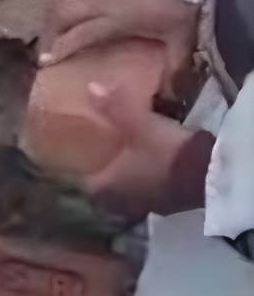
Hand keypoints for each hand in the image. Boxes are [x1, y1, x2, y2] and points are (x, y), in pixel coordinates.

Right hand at [39, 0, 196, 71]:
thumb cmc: (178, 3)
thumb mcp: (179, 38)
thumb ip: (172, 67)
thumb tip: (172, 97)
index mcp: (114, 20)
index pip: (77, 35)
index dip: (59, 48)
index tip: (44, 62)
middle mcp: (97, 1)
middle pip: (60, 12)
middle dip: (48, 31)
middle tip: (44, 47)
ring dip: (53, 12)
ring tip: (51, 26)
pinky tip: (69, 5)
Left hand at [84, 82, 190, 217]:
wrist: (210, 174)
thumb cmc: (165, 150)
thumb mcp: (138, 123)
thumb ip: (113, 107)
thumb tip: (90, 88)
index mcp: (107, 186)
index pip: (86, 181)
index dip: (86, 167)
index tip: (87, 154)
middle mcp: (123, 202)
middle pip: (108, 190)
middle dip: (108, 173)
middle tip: (109, 154)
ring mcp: (148, 207)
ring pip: (130, 193)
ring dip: (130, 178)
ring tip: (131, 159)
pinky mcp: (170, 207)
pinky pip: (151, 193)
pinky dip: (149, 182)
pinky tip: (155, 168)